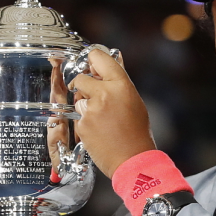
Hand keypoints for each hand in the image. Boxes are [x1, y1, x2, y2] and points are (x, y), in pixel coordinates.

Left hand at [69, 50, 155, 177]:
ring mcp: (91, 109)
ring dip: (86, 106)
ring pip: (78, 99)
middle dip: (85, 86)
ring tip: (103, 120)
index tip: (89, 64)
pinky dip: (86, 122)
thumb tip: (115, 57)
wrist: (133, 160)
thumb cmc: (137, 132)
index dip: (91, 59)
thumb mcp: (134, 100)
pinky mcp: (82, 124)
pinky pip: (78, 116)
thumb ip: (120, 80)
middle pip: (81, 78)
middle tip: (96, 97)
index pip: (97, 56)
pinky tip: (99, 131)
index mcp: (120, 84)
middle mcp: (104, 93)